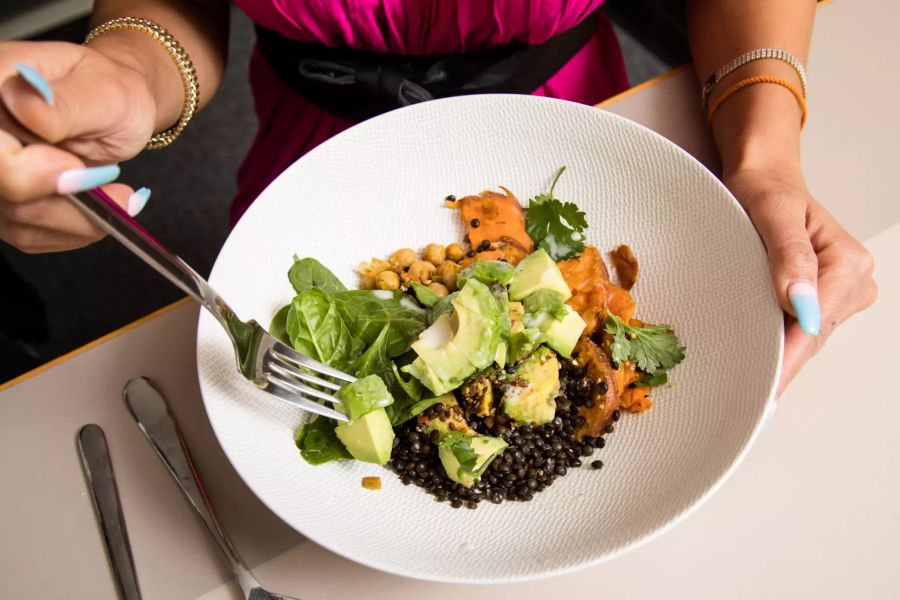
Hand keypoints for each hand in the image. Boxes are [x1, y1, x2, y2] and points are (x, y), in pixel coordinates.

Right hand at [0, 40, 157, 252]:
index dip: (29, 170)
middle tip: (110, 182)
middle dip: (66, 198)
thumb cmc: (112, 92)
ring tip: (115, 192)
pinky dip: (76, 227)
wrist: (116, 107)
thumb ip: (66, 104)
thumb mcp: (106, 92)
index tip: (76, 166)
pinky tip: (96, 202)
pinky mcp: (3, 205)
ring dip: (80, 216)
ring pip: (18, 221)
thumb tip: (27, 109)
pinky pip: (33, 234)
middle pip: (4, 191)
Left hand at [726, 166, 876, 394]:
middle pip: (813, 337)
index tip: (765, 387)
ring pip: (806, 338)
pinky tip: (755, 362)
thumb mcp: (771, 212)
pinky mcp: (822, 299)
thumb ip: (788, 255)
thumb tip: (800, 303)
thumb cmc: (765, 190)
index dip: (789, 357)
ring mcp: (840, 294)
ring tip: (744, 383)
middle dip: (781, 364)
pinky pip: (799, 330)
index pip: (814, 324)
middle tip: (747, 398)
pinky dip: (778, 344)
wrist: (764, 179)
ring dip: (778, 357)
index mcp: (847, 264)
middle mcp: (853, 282)